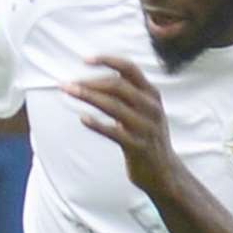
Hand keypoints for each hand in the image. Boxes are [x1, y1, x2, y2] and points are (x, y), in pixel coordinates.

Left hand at [62, 55, 178, 194]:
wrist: (164, 172)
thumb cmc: (147, 137)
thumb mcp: (145, 111)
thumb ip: (129, 94)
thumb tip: (96, 80)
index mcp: (152, 94)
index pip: (129, 68)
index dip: (108, 61)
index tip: (86, 60)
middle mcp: (151, 107)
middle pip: (117, 86)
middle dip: (90, 82)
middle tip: (68, 84)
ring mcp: (145, 127)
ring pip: (114, 106)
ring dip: (89, 97)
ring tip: (70, 93)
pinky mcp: (137, 146)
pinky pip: (114, 132)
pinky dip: (97, 124)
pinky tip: (83, 118)